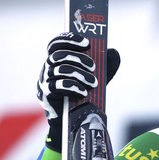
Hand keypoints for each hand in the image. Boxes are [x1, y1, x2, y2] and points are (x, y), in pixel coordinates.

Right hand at [36, 32, 119, 150]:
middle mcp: (47, 69)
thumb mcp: (97, 77)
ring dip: (79, 74)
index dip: (69, 39)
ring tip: (93, 83)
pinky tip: (84, 92)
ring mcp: (44, 82)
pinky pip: (57, 87)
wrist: (74, 120)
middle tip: (93, 66)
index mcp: (57, 61)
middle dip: (78, 58)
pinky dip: (73, 87)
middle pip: (58, 56)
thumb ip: (105, 66)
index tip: (87, 43)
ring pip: (59, 70)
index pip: (56, 44)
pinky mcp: (47, 96)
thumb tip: (114, 53)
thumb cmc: (83, 95)